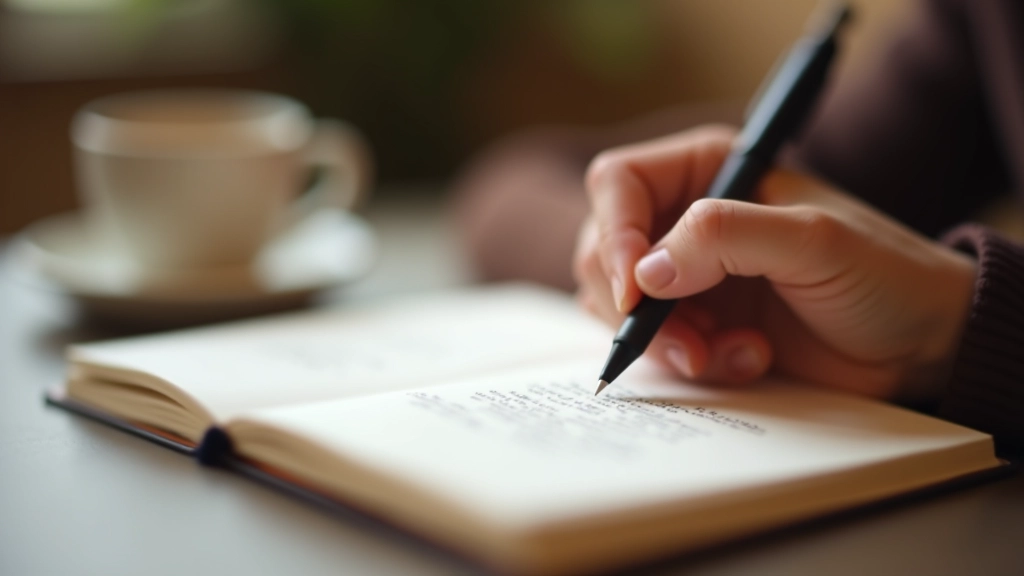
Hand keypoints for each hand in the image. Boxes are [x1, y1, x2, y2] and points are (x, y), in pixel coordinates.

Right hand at [574, 125, 976, 398]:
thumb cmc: (883, 273)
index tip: (637, 289)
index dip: (615, 233)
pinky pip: (657, 345)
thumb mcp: (811, 240)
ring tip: (729, 352)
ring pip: (622, 304)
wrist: (920, 343)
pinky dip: (693, 361)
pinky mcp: (700, 323)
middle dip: (635, 303)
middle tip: (687, 339)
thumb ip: (724, 236)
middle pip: (605, 248)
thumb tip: (644, 273)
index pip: (619, 182)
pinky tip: (750, 359)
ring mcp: (690, 275)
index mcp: (709, 169)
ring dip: (666, 340)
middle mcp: (688, 218)